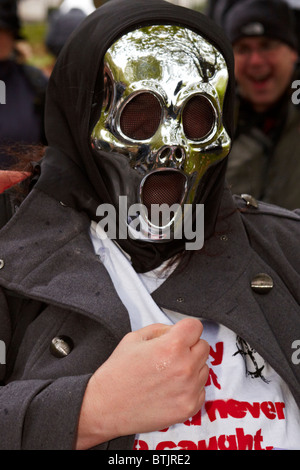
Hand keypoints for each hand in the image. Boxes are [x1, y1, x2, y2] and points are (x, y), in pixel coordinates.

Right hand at [75, 317, 208, 448]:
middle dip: (190, 346)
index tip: (181, 333)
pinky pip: (201, 389)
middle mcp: (184, 367)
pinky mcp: (189, 408)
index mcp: (171, 346)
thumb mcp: (134, 338)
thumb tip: (176, 331)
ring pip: (204, 368)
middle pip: (204, 346)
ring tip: (168, 373)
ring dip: (191, 367)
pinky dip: (190, 387)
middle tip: (171, 354)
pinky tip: (170, 388)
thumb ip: (161, 330)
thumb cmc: (117, 373)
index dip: (186, 328)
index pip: (196, 326)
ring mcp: (189, 389)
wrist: (106, 407)